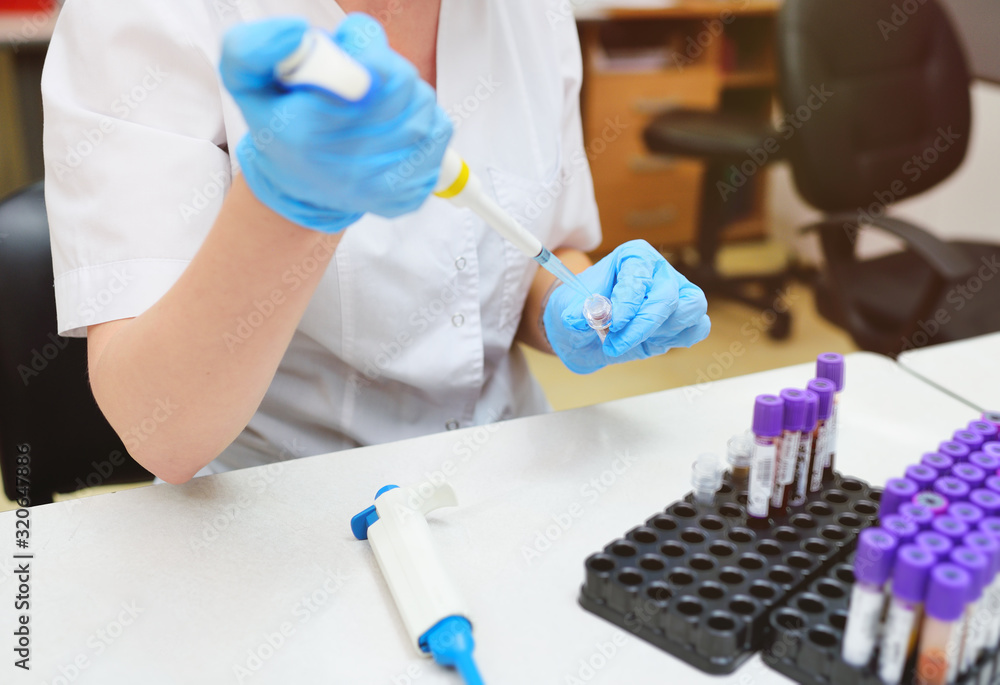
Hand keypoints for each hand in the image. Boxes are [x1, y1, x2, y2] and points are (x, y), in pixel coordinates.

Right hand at [220, 14, 452, 231]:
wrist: (301, 189)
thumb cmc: (280, 126)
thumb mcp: (246, 84)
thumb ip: (252, 48)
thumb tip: (296, 31)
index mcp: (309, 131)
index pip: (375, 71)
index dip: (366, 48)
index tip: (350, 49)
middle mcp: (351, 164)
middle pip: (404, 82)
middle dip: (386, 67)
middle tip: (365, 74)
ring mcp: (385, 182)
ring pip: (425, 105)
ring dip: (405, 94)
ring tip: (376, 102)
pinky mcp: (411, 192)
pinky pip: (439, 134)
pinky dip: (423, 121)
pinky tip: (393, 126)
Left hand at [542, 240, 710, 373]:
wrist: (585, 333)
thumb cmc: (579, 311)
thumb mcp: (567, 308)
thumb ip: (576, 312)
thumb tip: (581, 318)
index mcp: (633, 257)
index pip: (639, 273)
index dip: (629, 300)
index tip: (614, 323)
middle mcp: (659, 271)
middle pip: (667, 296)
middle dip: (641, 326)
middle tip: (613, 344)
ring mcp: (677, 294)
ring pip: (690, 308)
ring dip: (661, 333)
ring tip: (629, 342)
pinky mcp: (685, 319)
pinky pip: (698, 328)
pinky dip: (677, 340)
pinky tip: (649, 344)